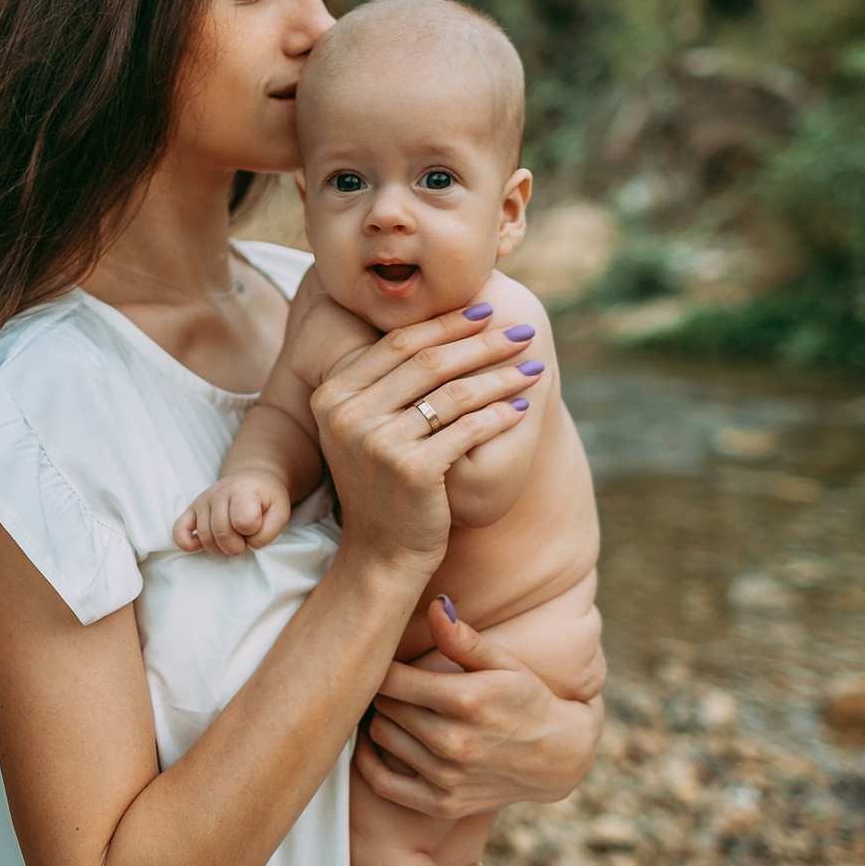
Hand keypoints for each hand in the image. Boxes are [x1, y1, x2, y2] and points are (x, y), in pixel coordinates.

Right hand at [175, 473, 292, 554]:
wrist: (252, 480)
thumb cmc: (266, 499)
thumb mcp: (281, 512)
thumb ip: (269, 532)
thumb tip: (248, 544)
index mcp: (243, 491)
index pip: (244, 523)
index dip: (254, 532)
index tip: (258, 526)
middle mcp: (219, 493)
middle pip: (222, 533)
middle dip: (237, 546)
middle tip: (244, 540)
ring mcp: (203, 501)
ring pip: (205, 537)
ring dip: (220, 548)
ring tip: (231, 540)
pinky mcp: (191, 510)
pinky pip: (179, 530)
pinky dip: (186, 543)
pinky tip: (200, 545)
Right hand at [307, 303, 539, 578]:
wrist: (380, 555)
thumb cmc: (384, 485)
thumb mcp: (365, 428)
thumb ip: (385, 382)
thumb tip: (437, 322)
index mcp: (332, 393)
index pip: (398, 342)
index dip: (447, 323)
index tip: (486, 311)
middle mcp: (347, 413)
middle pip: (429, 361)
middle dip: (483, 342)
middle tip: (522, 332)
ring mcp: (377, 442)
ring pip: (454, 393)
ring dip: (501, 376)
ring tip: (532, 369)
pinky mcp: (411, 469)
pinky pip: (469, 429)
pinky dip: (500, 415)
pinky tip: (522, 408)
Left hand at [356, 597, 602, 818]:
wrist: (558, 757)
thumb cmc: (527, 699)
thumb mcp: (504, 662)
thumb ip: (463, 638)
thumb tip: (435, 606)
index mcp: (464, 699)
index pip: (391, 678)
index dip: (382, 665)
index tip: (387, 659)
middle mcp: (452, 741)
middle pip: (384, 705)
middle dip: (386, 691)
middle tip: (394, 684)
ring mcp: (446, 777)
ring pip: (381, 737)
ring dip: (384, 721)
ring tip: (398, 709)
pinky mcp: (442, 804)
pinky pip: (382, 783)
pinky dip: (370, 762)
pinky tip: (377, 744)